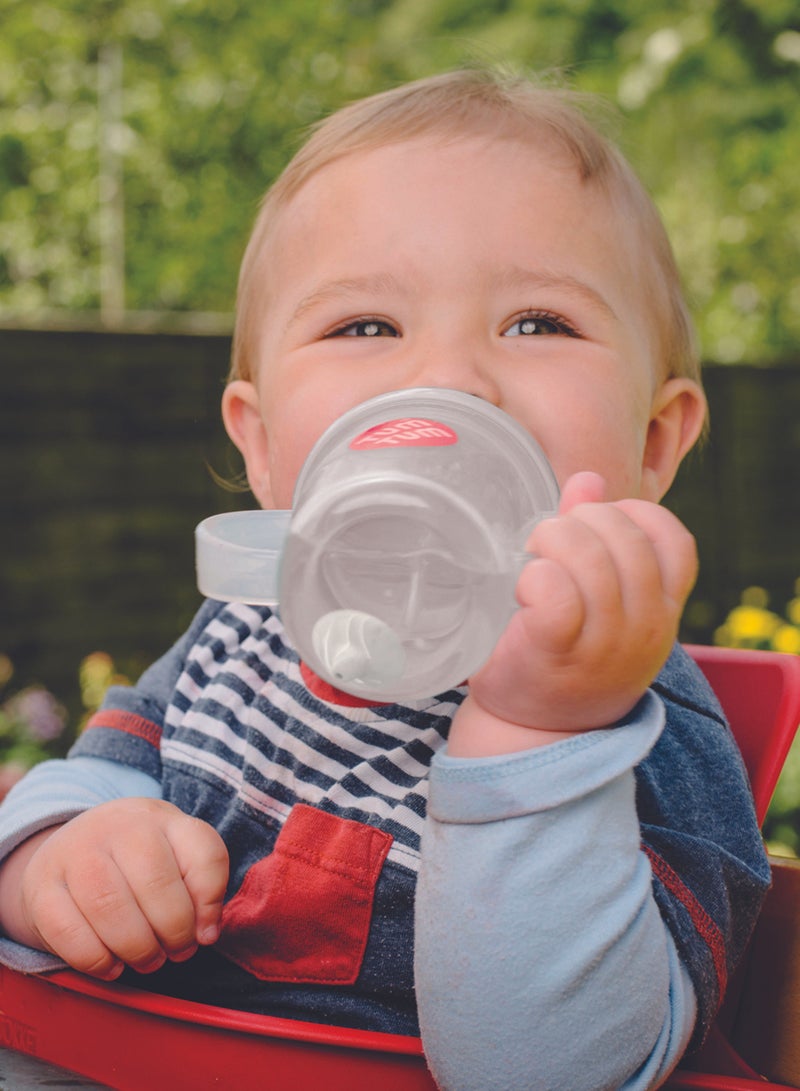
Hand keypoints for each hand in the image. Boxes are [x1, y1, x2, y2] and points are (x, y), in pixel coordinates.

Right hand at [1, 798, 228, 979]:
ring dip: (138, 948)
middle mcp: (118, 826)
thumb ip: (203, 887)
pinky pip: (69, 933)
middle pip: (156, 883)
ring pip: (111, 908)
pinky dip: (97, 960)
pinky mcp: (41, 886)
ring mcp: (75, 852)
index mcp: (161, 818)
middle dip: (174, 932)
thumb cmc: (137, 862)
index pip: (204, 854)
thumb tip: (207, 933)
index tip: (205, 933)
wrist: (70, 849)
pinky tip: (112, 965)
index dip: (211, 903)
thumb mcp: (177, 856)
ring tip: (148, 960)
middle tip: (176, 952)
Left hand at [453, 473, 697, 753]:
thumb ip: (594, 536)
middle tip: (545, 543)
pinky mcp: (556, 651)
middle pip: (624, 537)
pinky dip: (534, 576)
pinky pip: (555, 592)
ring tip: (530, 560)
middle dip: (577, 522)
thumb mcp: (598, 599)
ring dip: (549, 543)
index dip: (631, 515)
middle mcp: (645, 625)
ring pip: (588, 558)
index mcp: (662, 607)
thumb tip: (589, 480)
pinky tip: (521, 589)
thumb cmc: (566, 654)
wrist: (535, 731)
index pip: (674, 539)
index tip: (592, 527)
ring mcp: (605, 643)